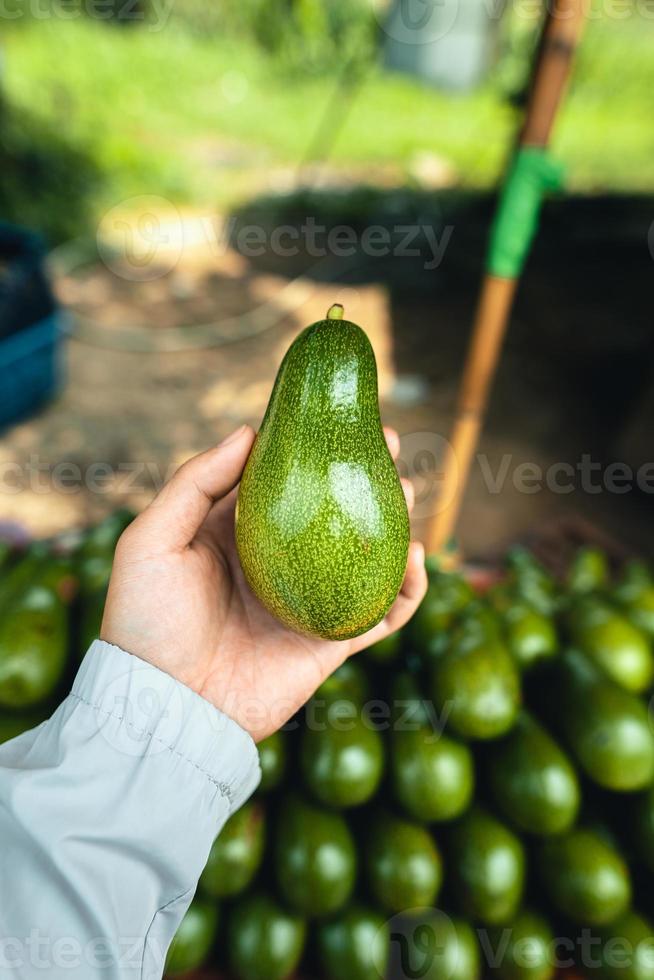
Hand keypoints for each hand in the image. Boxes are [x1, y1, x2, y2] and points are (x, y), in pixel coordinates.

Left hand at [101, 425, 426, 741]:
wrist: (166, 707)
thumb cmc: (147, 621)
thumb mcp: (153, 538)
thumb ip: (195, 482)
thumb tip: (249, 431)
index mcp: (237, 533)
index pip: (285, 480)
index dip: (315, 448)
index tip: (342, 418)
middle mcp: (278, 562)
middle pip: (334, 510)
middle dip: (366, 477)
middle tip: (392, 447)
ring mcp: (308, 600)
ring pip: (366, 555)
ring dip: (394, 522)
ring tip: (407, 493)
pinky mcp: (330, 640)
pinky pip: (382, 613)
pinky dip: (408, 589)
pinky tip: (413, 559)